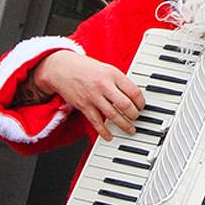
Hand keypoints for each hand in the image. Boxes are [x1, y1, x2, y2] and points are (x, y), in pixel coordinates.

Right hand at [29, 49, 144, 138]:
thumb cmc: (85, 68)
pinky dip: (104, 131)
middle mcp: (104, 85)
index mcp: (112, 74)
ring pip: (113, 115)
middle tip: (136, 117)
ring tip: (130, 129)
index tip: (142, 106)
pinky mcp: (84, 105)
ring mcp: (93, 96)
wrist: (62, 68)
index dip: (141, 102)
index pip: (133, 91)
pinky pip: (96, 122)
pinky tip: (109, 136)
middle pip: (125, 105)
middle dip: (134, 115)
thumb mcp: (106, 68)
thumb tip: (133, 96)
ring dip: (124, 125)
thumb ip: (118, 81)